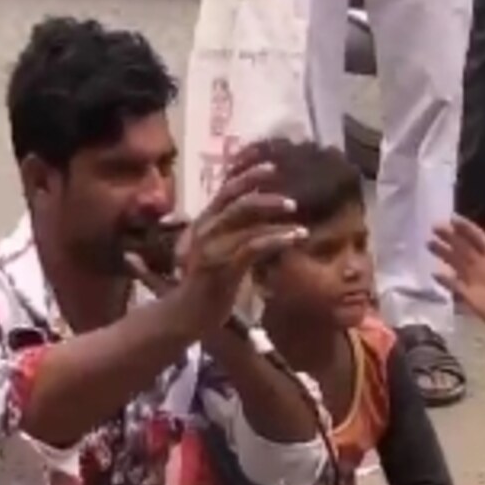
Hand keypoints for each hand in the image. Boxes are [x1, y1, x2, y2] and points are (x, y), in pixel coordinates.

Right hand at [126, 150, 303, 334]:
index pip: (225, 190)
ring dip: (277, 220)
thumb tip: (264, 221)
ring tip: (300, 226)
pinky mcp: (222, 266)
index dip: (248, 176)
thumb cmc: (205, 286)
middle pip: (237, 200)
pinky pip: (253, 245)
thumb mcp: (219, 254)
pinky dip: (277, 239)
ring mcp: (212, 247)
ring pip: (247, 221)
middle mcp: (205, 229)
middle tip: (292, 201)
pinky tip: (294, 239)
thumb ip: (234, 235)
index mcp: (203, 222)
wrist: (184, 315)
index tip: (271, 168)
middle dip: (266, 196)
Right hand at [429, 217, 484, 342]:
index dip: (465, 227)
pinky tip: (435, 274)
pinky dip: (445, 280)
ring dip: (443, 253)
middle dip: (449, 236)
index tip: (452, 218)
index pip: (477, 236)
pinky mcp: (468, 295)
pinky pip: (454, 285)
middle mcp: (481, 264)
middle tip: (435, 227)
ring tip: (429, 243)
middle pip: (462, 247)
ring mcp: (473, 279)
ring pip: (455, 262)